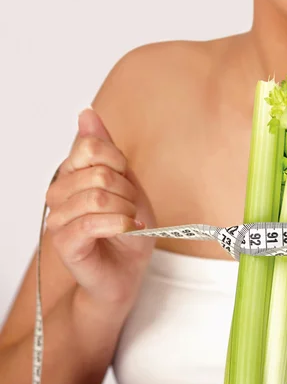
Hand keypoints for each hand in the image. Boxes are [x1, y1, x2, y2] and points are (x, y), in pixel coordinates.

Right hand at [45, 108, 155, 306]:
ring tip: (130, 221)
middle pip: (98, 173)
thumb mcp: (126, 183)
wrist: (128, 270)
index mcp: (72, 174)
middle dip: (127, 191)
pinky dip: (120, 224)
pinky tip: (129, 229)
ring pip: (97, 197)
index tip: (127, 182)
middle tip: (131, 208)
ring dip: (125, 209)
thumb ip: (106, 150)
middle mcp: (59, 193)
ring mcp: (58, 219)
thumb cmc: (127, 228)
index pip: (91, 147)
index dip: (119, 163)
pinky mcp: (64, 243)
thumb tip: (86, 113)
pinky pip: (91, 223)